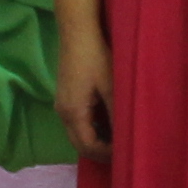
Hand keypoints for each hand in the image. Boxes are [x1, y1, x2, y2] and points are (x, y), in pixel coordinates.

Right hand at [56, 23, 114, 164]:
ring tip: (118, 141)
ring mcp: (62, 105)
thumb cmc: (96, 57)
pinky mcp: (65, 98)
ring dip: (96, 141)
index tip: (126, 153)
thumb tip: (126, 138)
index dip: (106, 154)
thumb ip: (117, 114)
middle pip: (79, 145)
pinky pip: (77, 123)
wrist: (77, 32)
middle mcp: (63, 113)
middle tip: (123, 153)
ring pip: (77, 135)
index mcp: (73, 113)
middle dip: (100, 152)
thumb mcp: (111, 86)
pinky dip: (91, 129)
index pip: (88, 146)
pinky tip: (107, 124)